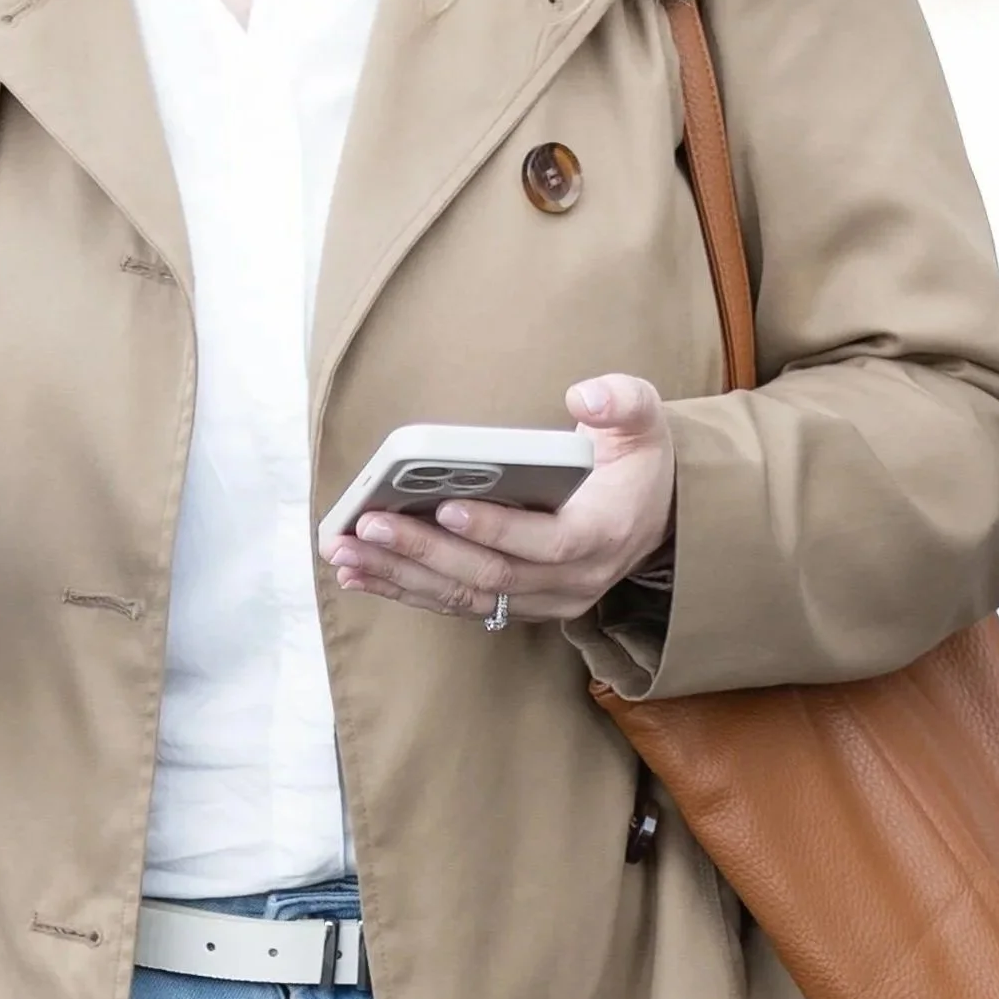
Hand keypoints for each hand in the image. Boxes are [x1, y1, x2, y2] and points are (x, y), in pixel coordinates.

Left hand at [321, 376, 675, 625]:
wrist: (653, 514)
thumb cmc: (636, 461)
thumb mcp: (645, 421)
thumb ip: (623, 401)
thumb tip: (584, 395)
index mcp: (602, 535)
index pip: (546, 542)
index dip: (496, 528)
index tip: (445, 506)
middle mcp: (572, 580)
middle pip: (491, 575)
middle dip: (423, 551)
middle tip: (367, 526)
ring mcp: (543, 599)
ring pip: (465, 596)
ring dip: (400, 576)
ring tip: (345, 552)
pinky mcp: (517, 604)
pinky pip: (457, 603)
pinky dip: (406, 589)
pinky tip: (359, 572)